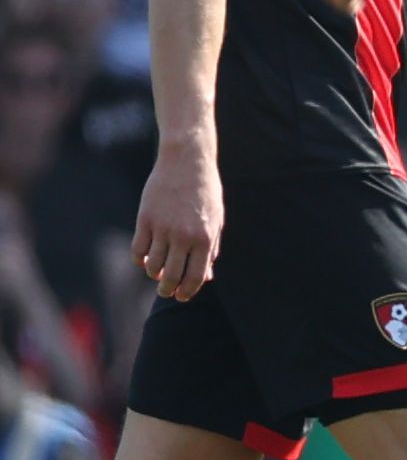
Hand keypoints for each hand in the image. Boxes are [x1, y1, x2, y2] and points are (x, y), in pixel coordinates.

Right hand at [132, 138, 219, 301]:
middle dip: (168, 289)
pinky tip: (145, 259)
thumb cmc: (205, 193)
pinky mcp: (144, 220)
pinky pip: (137, 250)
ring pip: (152, 265)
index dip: (188, 291)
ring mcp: (162, 228)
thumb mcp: (215, 220)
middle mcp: (183, 236)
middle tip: (166, 291)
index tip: (182, 297)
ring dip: (153, 274)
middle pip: (171, 276)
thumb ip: (211, 249)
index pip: (196, 276)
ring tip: (157, 273)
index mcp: (205, 238)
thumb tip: (206, 277)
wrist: (187, 162)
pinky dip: (139, 260)